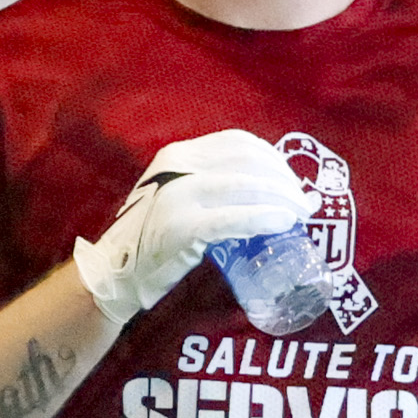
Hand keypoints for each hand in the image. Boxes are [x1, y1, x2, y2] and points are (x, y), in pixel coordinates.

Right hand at [69, 129, 311, 322]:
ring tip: (300, 216)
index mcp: (177, 155)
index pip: (238, 142)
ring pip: (246, 186)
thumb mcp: (175, 197)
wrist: (112, 275)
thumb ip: (207, 187)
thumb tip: (262, 191)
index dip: (274, 159)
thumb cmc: (150, 241)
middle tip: (304, 204)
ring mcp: (178, 196)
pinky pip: (234, 217)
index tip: (292, 181)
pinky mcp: (181, 227)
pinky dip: (264, 218)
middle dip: (285, 181)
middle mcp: (177, 167)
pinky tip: (282, 224)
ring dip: (283, 199)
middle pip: (249, 160)